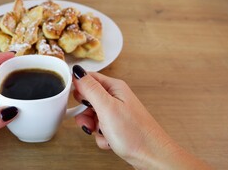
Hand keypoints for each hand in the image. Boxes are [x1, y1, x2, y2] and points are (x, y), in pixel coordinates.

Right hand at [72, 65, 211, 169]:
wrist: (152, 157)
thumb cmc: (135, 133)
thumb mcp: (107, 107)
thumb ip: (90, 88)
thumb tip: (77, 71)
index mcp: (114, 87)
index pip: (88, 78)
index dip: (78, 88)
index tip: (75, 100)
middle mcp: (116, 98)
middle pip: (88, 99)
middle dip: (85, 112)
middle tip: (91, 120)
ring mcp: (116, 113)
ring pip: (92, 116)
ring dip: (93, 127)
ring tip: (102, 132)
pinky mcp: (116, 126)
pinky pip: (99, 129)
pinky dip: (101, 136)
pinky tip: (110, 140)